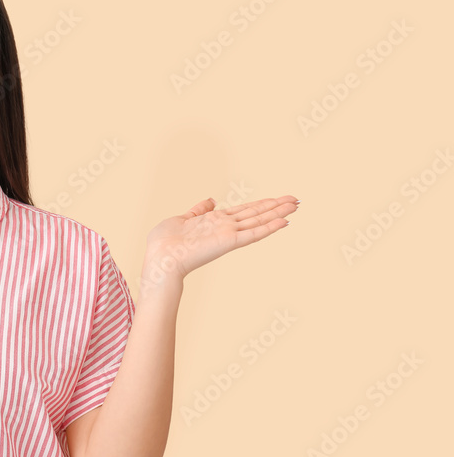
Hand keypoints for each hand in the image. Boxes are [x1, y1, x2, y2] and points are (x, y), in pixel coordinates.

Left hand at [144, 195, 298, 280]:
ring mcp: (228, 234)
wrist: (160, 258)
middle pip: (256, 213)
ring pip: (259, 220)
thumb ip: (198, 210)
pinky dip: (269, 227)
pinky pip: (253, 233)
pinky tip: (284, 221)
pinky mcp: (228, 242)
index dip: (261, 204)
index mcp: (214, 221)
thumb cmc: (165, 242)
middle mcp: (225, 227)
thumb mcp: (182, 219)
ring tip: (296, 205)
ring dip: (278, 212)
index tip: (277, 199)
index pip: (244, 210)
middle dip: (276, 206)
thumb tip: (210, 200)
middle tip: (296, 200)